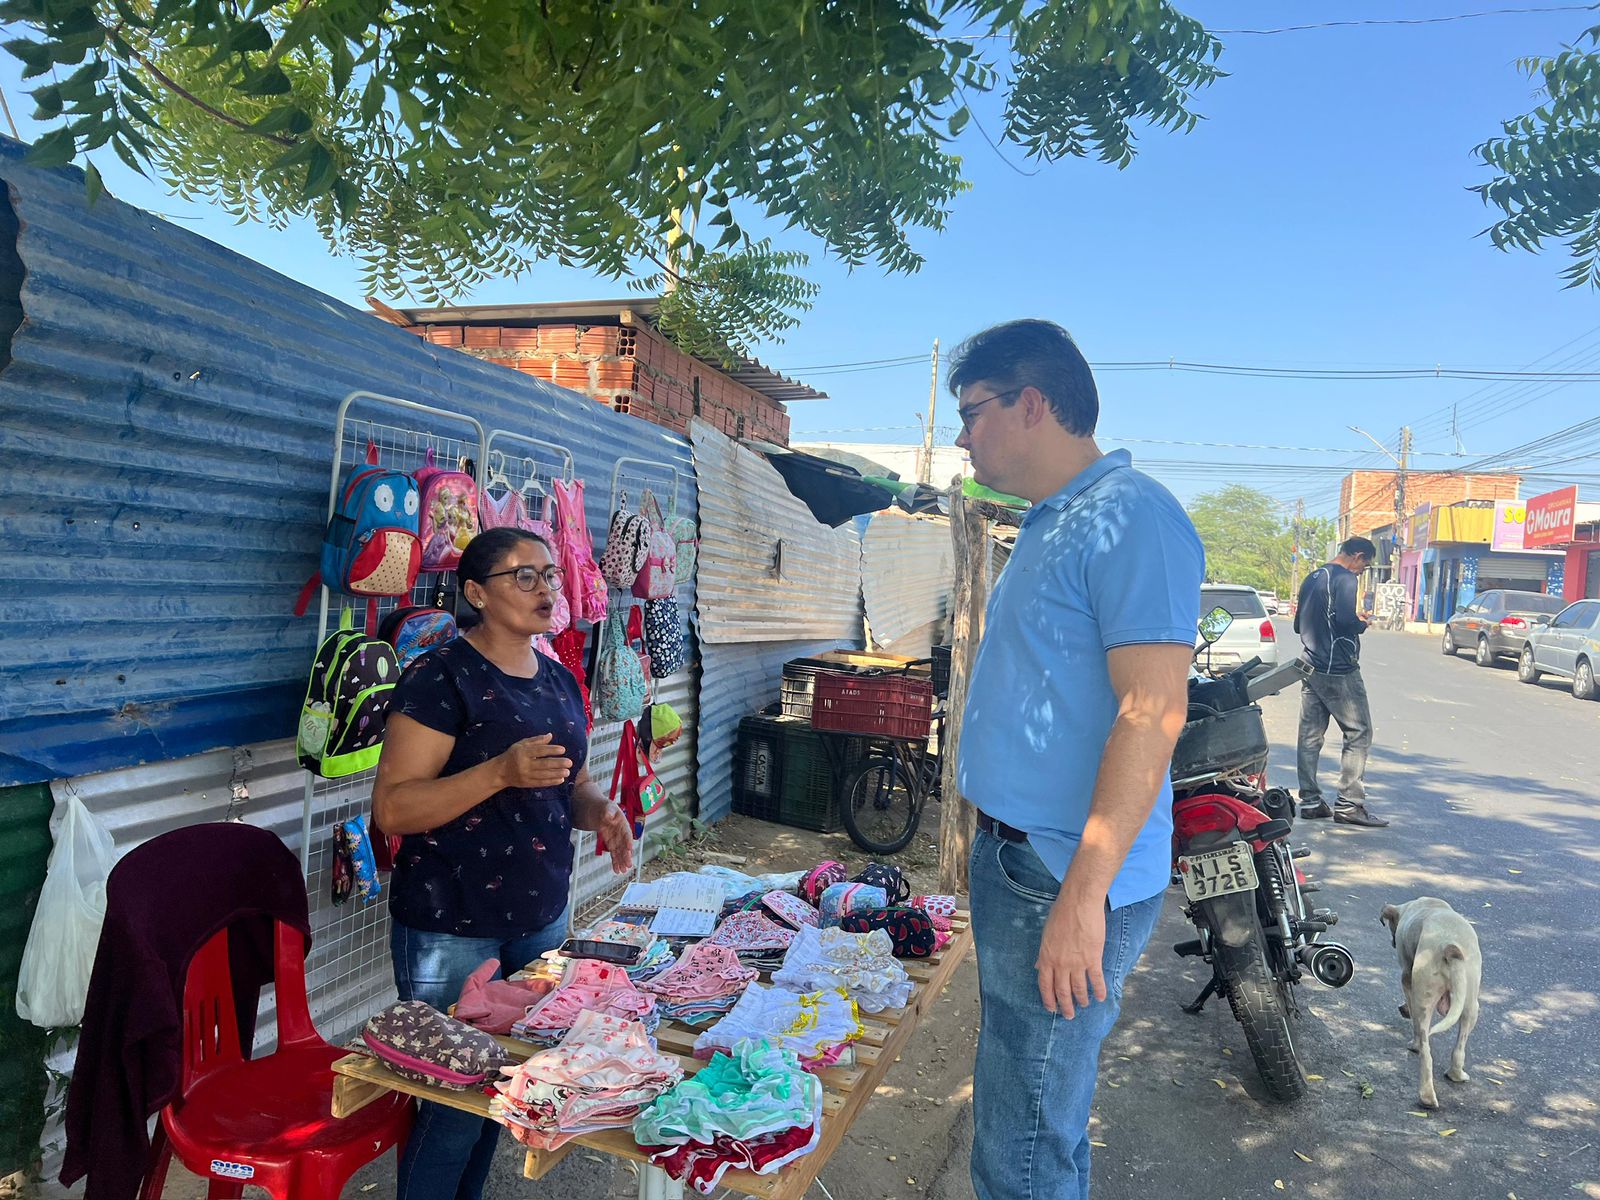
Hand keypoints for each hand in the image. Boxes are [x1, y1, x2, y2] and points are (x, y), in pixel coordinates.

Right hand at [498, 735, 572, 789]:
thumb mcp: (521, 744)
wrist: (500, 771)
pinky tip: (560, 779)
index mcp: (523, 752)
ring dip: (557, 773)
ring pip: (544, 775)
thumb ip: (536, 740)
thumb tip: (550, 735)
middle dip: (558, 763)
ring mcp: (526, 775)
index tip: (563, 750)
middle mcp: (525, 764)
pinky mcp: (527, 784)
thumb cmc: (512, 755)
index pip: (539, 751)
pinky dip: (551, 782)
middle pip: (543, 764)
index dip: (551, 750)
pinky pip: (541, 783)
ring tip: (568, 772)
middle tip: (569, 762)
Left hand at [598, 804, 634, 873]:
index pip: (627, 832)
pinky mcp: (611, 843)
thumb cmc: (603, 806)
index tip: (629, 848)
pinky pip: (614, 853)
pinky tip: (617, 870)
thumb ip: (608, 810)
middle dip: (626, 855)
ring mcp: (616, 838)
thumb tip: (609, 815)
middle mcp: (621, 832)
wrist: (596, 810)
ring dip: (621, 861)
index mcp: (622, 822)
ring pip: (620, 851)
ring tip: (623, 871)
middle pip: (625, 845)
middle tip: (628, 864)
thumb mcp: (606, 806)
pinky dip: (615, 861)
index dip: (628, 840)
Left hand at [1035, 892, 1106, 1018]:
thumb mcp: (1046, 934)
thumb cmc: (1060, 914)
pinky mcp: (1093, 958)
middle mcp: (1060, 964)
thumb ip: (1043, 953)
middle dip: (1066, 1006)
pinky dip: (1099, 990)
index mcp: (1046, 957)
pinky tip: (1101, 997)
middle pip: (1062, 991)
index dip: (1048, 999)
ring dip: (1082, 999)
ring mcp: (1077, 962)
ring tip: (1084, 1005)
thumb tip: (1037, 966)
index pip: (1045, 984)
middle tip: (1069, 1015)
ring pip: (1079, 988)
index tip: (1051, 1009)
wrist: (1078, 903)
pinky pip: (1096, 979)